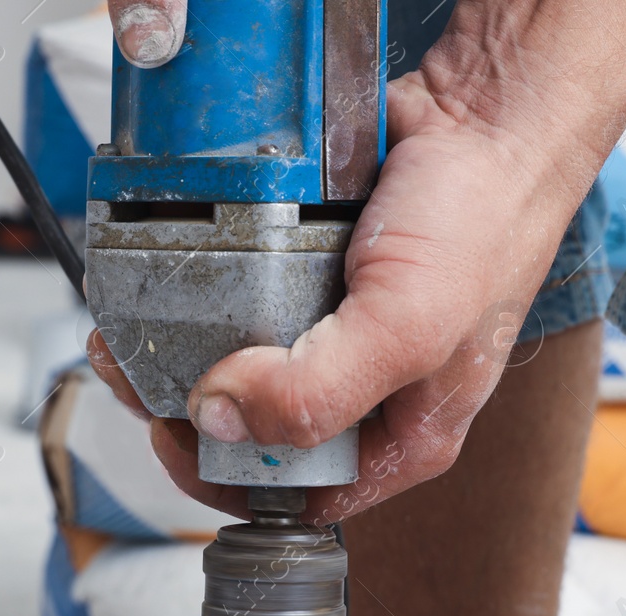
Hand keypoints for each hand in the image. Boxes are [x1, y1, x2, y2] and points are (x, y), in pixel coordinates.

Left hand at [92, 1, 625, 521]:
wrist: (490, 110)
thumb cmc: (483, 221)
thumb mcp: (404, 328)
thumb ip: (314, 392)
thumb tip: (218, 420)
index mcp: (403, 436)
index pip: (298, 495)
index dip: (227, 478)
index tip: (174, 433)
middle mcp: (371, 393)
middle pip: (257, 431)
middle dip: (187, 409)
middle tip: (136, 370)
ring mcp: (339, 332)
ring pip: (241, 365)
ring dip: (182, 349)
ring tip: (135, 325)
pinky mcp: (315, 274)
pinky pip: (245, 298)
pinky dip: (205, 289)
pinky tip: (176, 275)